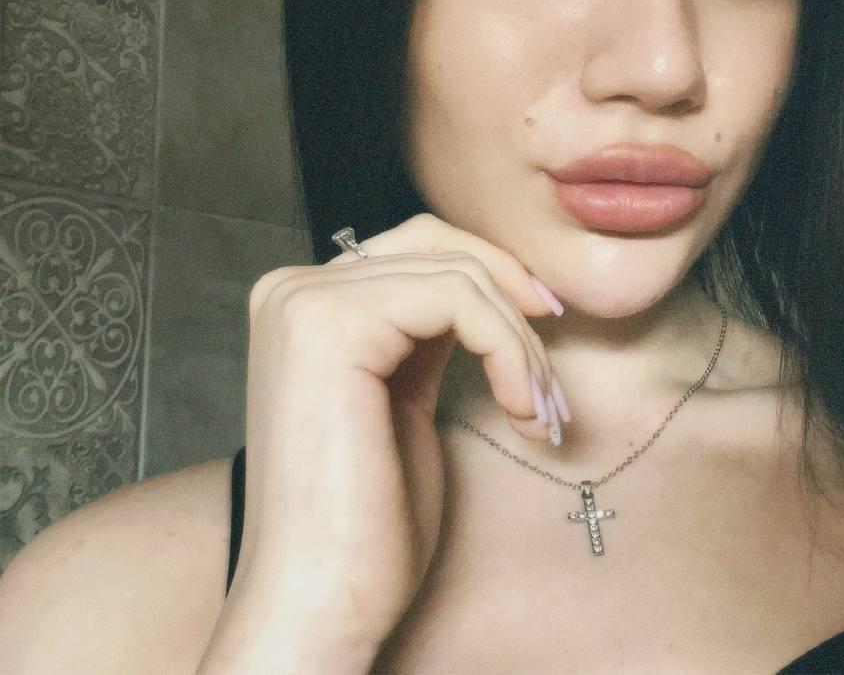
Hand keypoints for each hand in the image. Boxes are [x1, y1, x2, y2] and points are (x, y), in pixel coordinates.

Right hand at [227, 213, 562, 648]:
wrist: (323, 599)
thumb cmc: (366, 521)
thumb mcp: (403, 398)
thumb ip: (423, 335)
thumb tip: (492, 286)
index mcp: (304, 305)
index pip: (421, 248)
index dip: (497, 282)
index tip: (548, 332)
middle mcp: (293, 290)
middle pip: (440, 245)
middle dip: (514, 303)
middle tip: (550, 378)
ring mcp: (305, 302)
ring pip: (460, 275)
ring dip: (521, 344)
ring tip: (538, 412)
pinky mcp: (330, 327)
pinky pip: (459, 300)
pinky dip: (509, 351)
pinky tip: (520, 410)